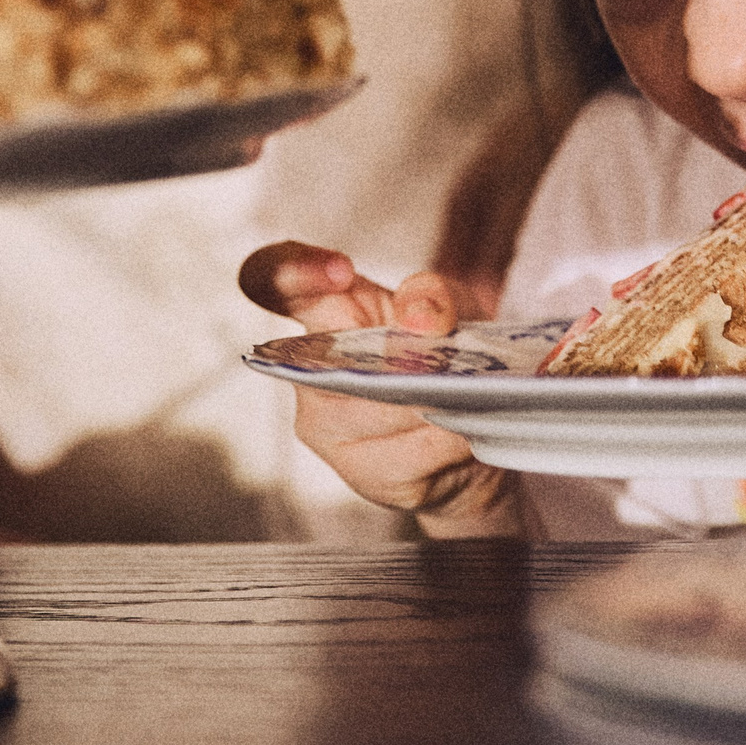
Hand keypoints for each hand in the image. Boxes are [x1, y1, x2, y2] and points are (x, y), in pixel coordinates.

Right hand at [239, 242, 519, 535]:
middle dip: (395, 358)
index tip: (342, 271)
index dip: (289, 271)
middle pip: (333, 362)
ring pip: (374, 411)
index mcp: (324, 311)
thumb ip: (435, 294)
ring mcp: (327, 427)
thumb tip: (419, 317)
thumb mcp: (454, 306)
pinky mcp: (361, 473)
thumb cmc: (448, 352)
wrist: (477, 425)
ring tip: (468, 393)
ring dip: (428, 401)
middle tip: (441, 355)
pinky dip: (444, 439)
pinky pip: (404, 456)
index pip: (268, 279)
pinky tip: (465, 430)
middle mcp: (306, 371)